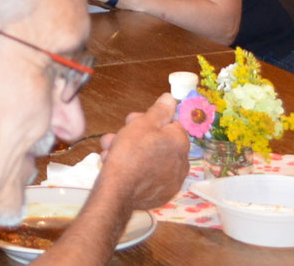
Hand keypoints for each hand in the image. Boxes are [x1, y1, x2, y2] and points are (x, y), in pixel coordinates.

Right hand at [95, 95, 190, 210]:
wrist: (119, 190)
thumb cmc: (130, 152)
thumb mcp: (142, 123)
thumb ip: (160, 110)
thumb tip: (171, 99)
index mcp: (180, 142)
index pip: (170, 124)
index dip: (150, 120)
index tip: (134, 121)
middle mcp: (182, 162)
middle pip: (160, 142)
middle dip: (138, 136)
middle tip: (119, 136)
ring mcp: (173, 181)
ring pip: (152, 159)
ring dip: (131, 153)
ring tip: (110, 153)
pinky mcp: (162, 195)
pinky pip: (150, 177)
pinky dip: (137, 171)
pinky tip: (120, 169)